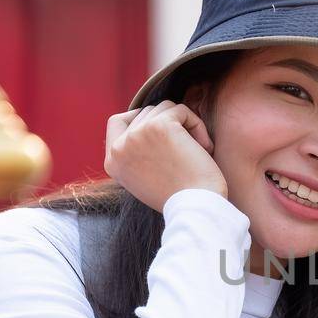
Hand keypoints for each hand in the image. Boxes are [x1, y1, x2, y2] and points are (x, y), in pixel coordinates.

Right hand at [105, 100, 227, 209]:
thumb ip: (138, 155)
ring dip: (185, 126)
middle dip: (170, 126)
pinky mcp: (159, 126)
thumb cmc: (180, 197)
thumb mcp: (146, 178)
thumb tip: (145, 125)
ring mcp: (137, 134)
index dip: (140, 119)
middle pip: (146, 114)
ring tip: (197, 152)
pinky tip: (205, 148)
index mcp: (112, 163)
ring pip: (164, 108)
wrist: (196, 208)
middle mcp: (119, 148)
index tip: (162, 131)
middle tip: (187, 153)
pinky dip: (198, 126)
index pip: (117, 122)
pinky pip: (181, 110)